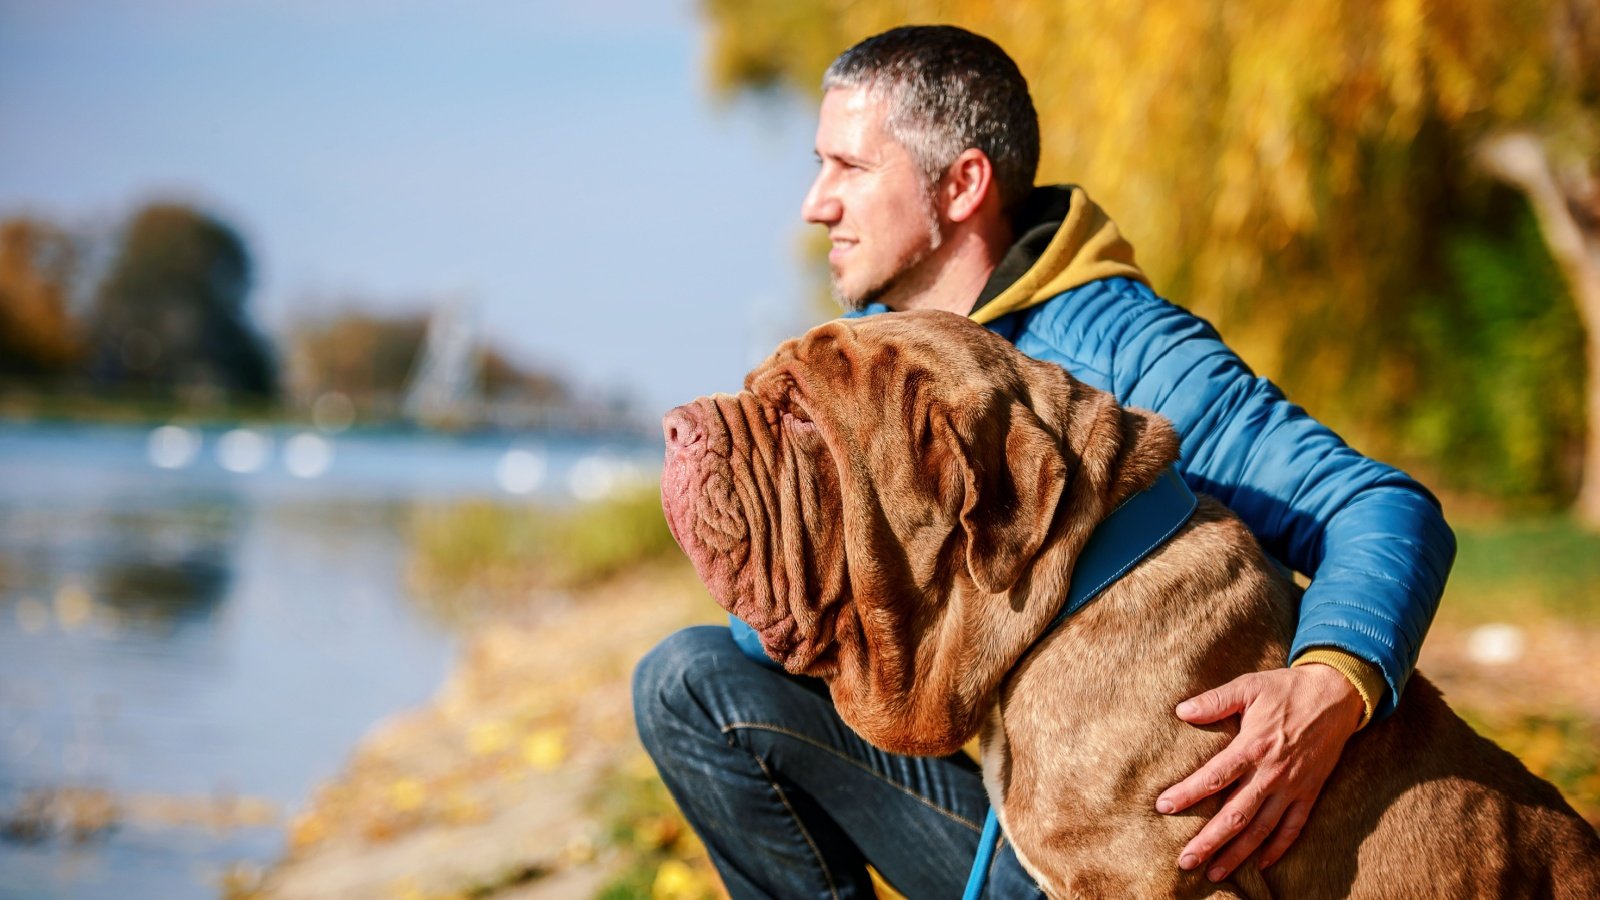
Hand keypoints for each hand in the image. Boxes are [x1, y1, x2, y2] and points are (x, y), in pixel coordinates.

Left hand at [1155, 664, 1363, 881]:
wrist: (1337, 695)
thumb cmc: (1287, 689)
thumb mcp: (1249, 686)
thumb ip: (1215, 701)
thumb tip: (1181, 711)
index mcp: (1253, 746)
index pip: (1214, 777)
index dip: (1188, 794)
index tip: (1163, 807)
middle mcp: (1272, 773)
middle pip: (1236, 815)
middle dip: (1209, 841)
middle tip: (1185, 861)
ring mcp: (1293, 787)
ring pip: (1262, 829)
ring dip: (1237, 854)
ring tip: (1214, 872)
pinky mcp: (1310, 793)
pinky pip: (1293, 828)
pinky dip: (1278, 849)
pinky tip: (1260, 864)